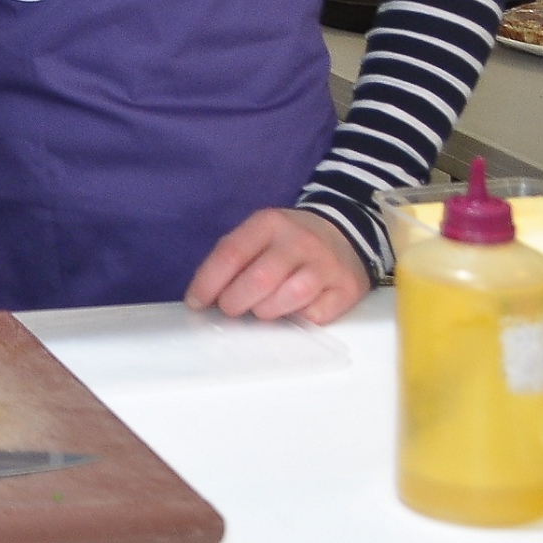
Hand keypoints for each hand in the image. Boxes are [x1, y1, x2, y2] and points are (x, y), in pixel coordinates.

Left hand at [185, 207, 369, 323]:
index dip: (209, 282)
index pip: (232, 253)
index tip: (196, 302)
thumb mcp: (259, 236)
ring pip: (291, 297)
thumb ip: (234, 259)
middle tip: (230, 309)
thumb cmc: (287, 242)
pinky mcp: (347, 288)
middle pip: (261, 279)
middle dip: (236, 301)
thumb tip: (204, 297)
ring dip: (266, 311)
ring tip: (260, 310)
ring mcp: (327, 265)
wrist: (344, 234)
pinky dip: (298, 319)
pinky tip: (292, 311)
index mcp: (269, 223)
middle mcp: (300, 241)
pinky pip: (317, 314)